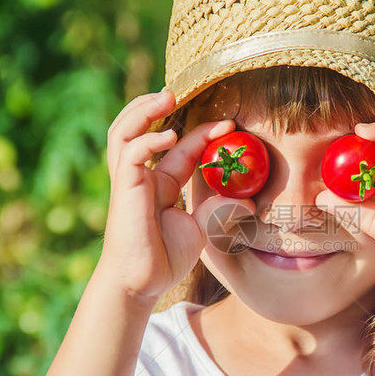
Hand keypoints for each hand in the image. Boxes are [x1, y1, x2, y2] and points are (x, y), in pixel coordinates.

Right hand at [99, 89, 254, 298]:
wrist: (140, 283)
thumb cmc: (164, 258)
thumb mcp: (202, 230)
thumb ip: (220, 212)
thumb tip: (250, 202)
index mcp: (160, 182)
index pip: (180, 146)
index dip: (203, 132)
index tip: (230, 124)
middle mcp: (142, 175)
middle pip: (139, 127)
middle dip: (155, 106)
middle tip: (178, 93)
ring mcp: (129, 180)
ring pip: (124, 131)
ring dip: (143, 110)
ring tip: (166, 97)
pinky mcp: (123, 189)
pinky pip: (131, 154)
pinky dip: (148, 140)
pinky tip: (171, 139)